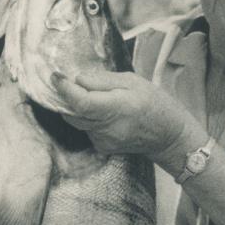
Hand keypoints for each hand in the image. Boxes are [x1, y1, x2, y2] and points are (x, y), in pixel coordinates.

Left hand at [51, 69, 193, 162]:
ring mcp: (103, 140)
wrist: (168, 137)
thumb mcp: (133, 82)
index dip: (64, 89)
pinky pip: (85, 129)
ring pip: (76, 121)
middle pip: (71, 113)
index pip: (80, 102)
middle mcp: (106, 128)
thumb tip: (78, 79)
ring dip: (77, 108)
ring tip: (94, 97)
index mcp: (116, 108)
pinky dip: (87, 118)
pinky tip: (104, 113)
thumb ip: (102, 80)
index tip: (56, 76)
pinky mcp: (102, 147)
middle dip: (66, 97)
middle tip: (69, 84)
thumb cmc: (155, 104)